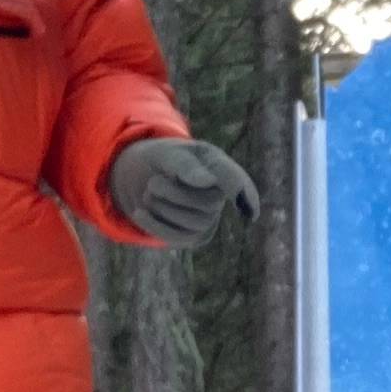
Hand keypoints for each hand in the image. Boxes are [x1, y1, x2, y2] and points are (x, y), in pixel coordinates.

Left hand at [109, 137, 258, 248]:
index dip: (243, 193)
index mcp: (218, 166)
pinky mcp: (195, 237)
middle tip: (153, 182)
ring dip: (163, 207)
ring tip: (151, 192)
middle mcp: (220, 194)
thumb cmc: (162, 160)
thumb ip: (186, 165)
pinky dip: (154, 224)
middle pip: (208, 204)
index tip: (249, 211)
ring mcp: (210, 218)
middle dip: (174, 194)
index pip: (234, 180)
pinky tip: (140, 212)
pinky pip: (178, 237)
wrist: (143, 176)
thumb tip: (208, 181)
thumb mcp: (167, 154)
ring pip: (194, 223)